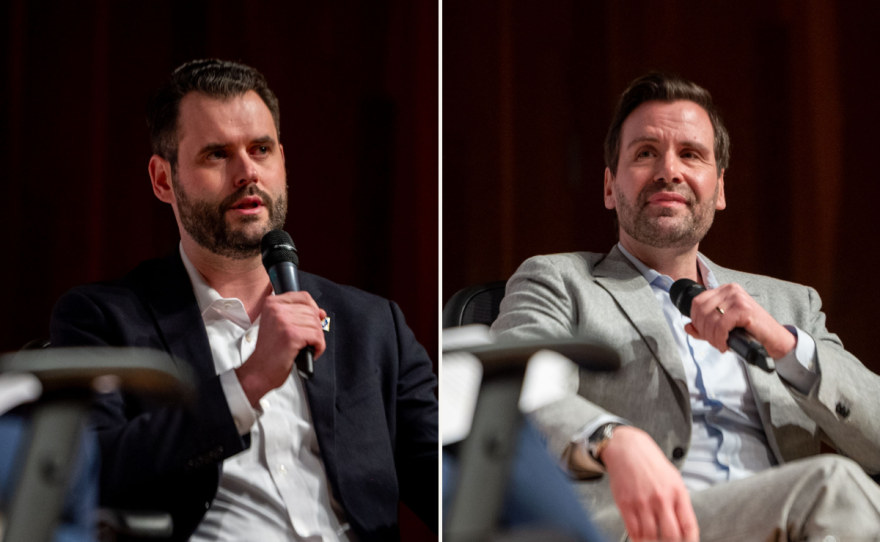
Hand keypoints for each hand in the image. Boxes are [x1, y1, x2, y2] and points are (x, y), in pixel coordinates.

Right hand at [236, 291, 326, 406]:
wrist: (259, 371)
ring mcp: (283, 321)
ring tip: (307, 347)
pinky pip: (317, 336)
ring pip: (316, 324)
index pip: (304, 297)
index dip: (313, 309)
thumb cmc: (270, 351)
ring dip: (317, 339)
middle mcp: (276, 309)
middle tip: (308, 341)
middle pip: (312, 311)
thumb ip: (298, 314)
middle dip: (316, 328)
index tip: (315, 320)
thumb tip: (320, 312)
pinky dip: (319, 346)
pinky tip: (311, 352)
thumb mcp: (279, 325)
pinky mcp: (291, 335)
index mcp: (272, 303)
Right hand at [601, 426, 698, 541]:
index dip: (690, 541)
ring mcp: (642, 502)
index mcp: (677, 492)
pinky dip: (637, 538)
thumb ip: (679, 502)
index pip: (689, 526)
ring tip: (653, 540)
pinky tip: (640, 537)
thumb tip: (683, 526)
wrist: (627, 448)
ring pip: (651, 536)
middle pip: (671, 536)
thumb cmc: (650, 463)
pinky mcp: (625, 504)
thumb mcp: (673, 478)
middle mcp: (661, 498)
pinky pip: (633, 530)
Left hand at [684, 283, 794, 358]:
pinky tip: (725, 345)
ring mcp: (738, 297)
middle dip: (704, 331)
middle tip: (714, 342)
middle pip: (701, 311)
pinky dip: (720, 339)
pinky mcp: (744, 309)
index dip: (695, 320)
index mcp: (724, 290)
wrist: (774, 339)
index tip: (703, 333)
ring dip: (712, 337)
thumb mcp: (723, 328)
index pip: (697, 302)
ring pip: (710, 319)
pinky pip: (721, 326)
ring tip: (721, 345)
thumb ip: (704, 327)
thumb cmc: (749, 332)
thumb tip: (686, 327)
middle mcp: (730, 290)